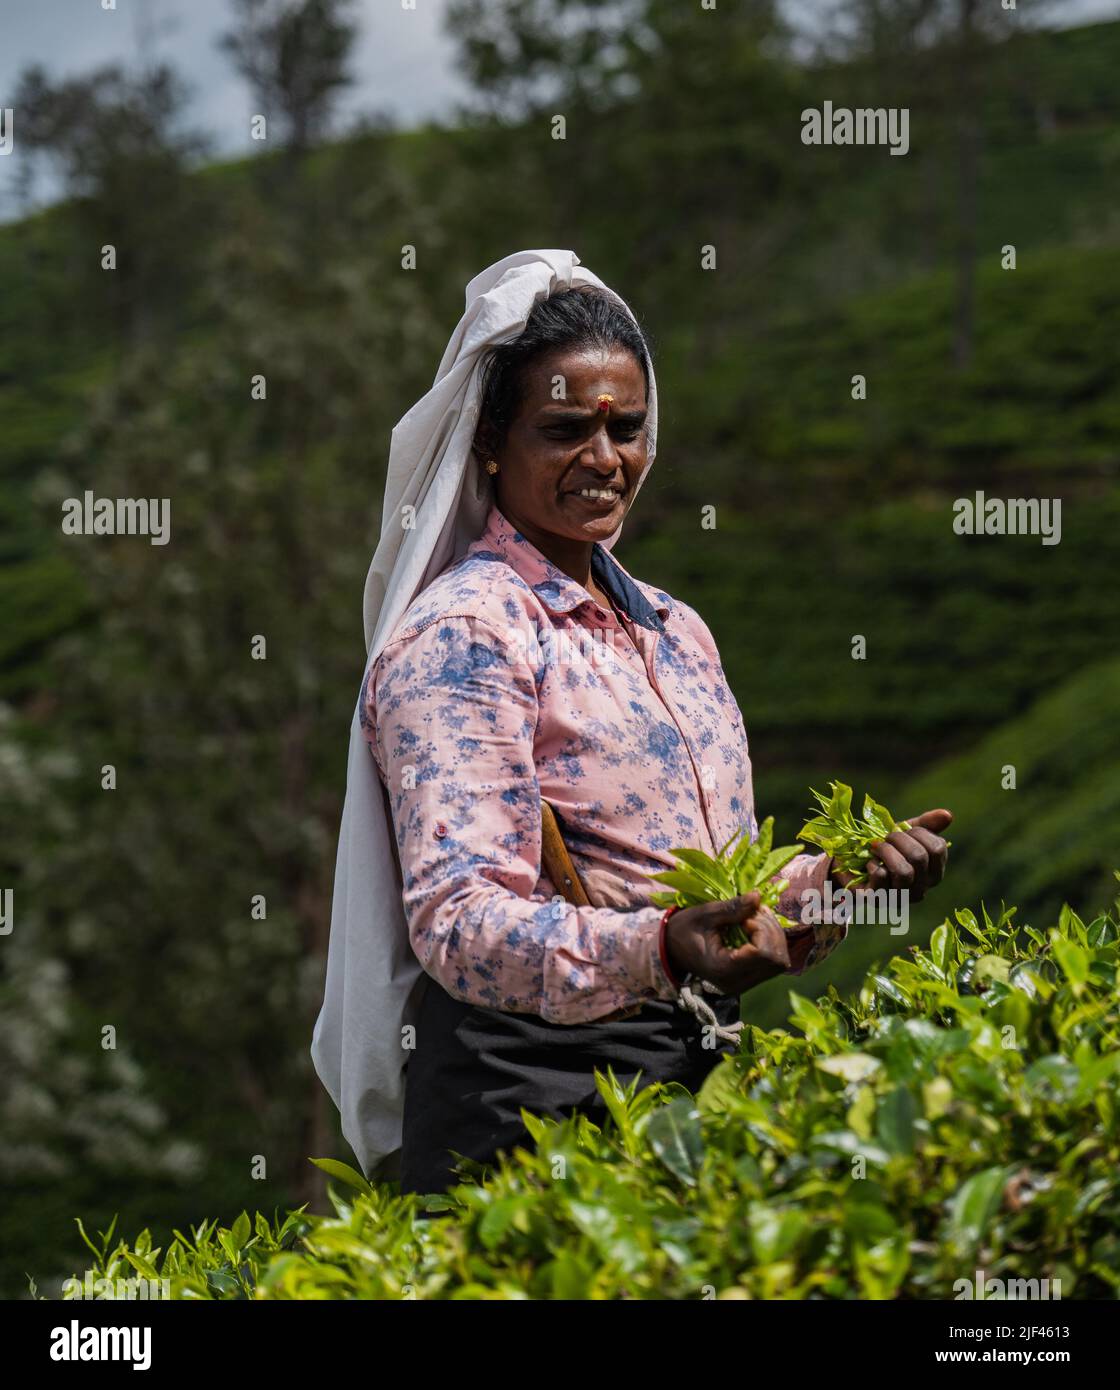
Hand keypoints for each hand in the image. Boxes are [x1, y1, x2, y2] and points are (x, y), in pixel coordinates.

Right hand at [665, 892, 790, 993]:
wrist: (670, 949)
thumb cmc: (684, 930)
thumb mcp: (704, 915)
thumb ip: (732, 908)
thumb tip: (758, 896)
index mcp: (724, 969)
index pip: (764, 954)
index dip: (762, 930)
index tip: (744, 917)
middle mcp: (737, 982)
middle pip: (778, 960)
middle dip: (770, 932)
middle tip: (751, 915)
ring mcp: (744, 984)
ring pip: (780, 962)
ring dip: (772, 936)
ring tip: (753, 919)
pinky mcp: (748, 979)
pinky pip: (772, 962)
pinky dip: (769, 942)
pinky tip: (754, 928)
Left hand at [831, 808, 952, 902]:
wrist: (852, 863)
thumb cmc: (885, 849)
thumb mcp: (905, 833)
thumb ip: (926, 824)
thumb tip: (948, 815)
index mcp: (933, 872)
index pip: (937, 849)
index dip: (919, 833)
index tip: (904, 830)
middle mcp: (921, 889)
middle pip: (919, 857)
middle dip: (899, 839)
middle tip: (886, 837)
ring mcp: (901, 898)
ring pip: (904, 872)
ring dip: (886, 851)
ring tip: (876, 846)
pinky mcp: (878, 900)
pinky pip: (881, 877)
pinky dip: (872, 864)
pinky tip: (869, 863)